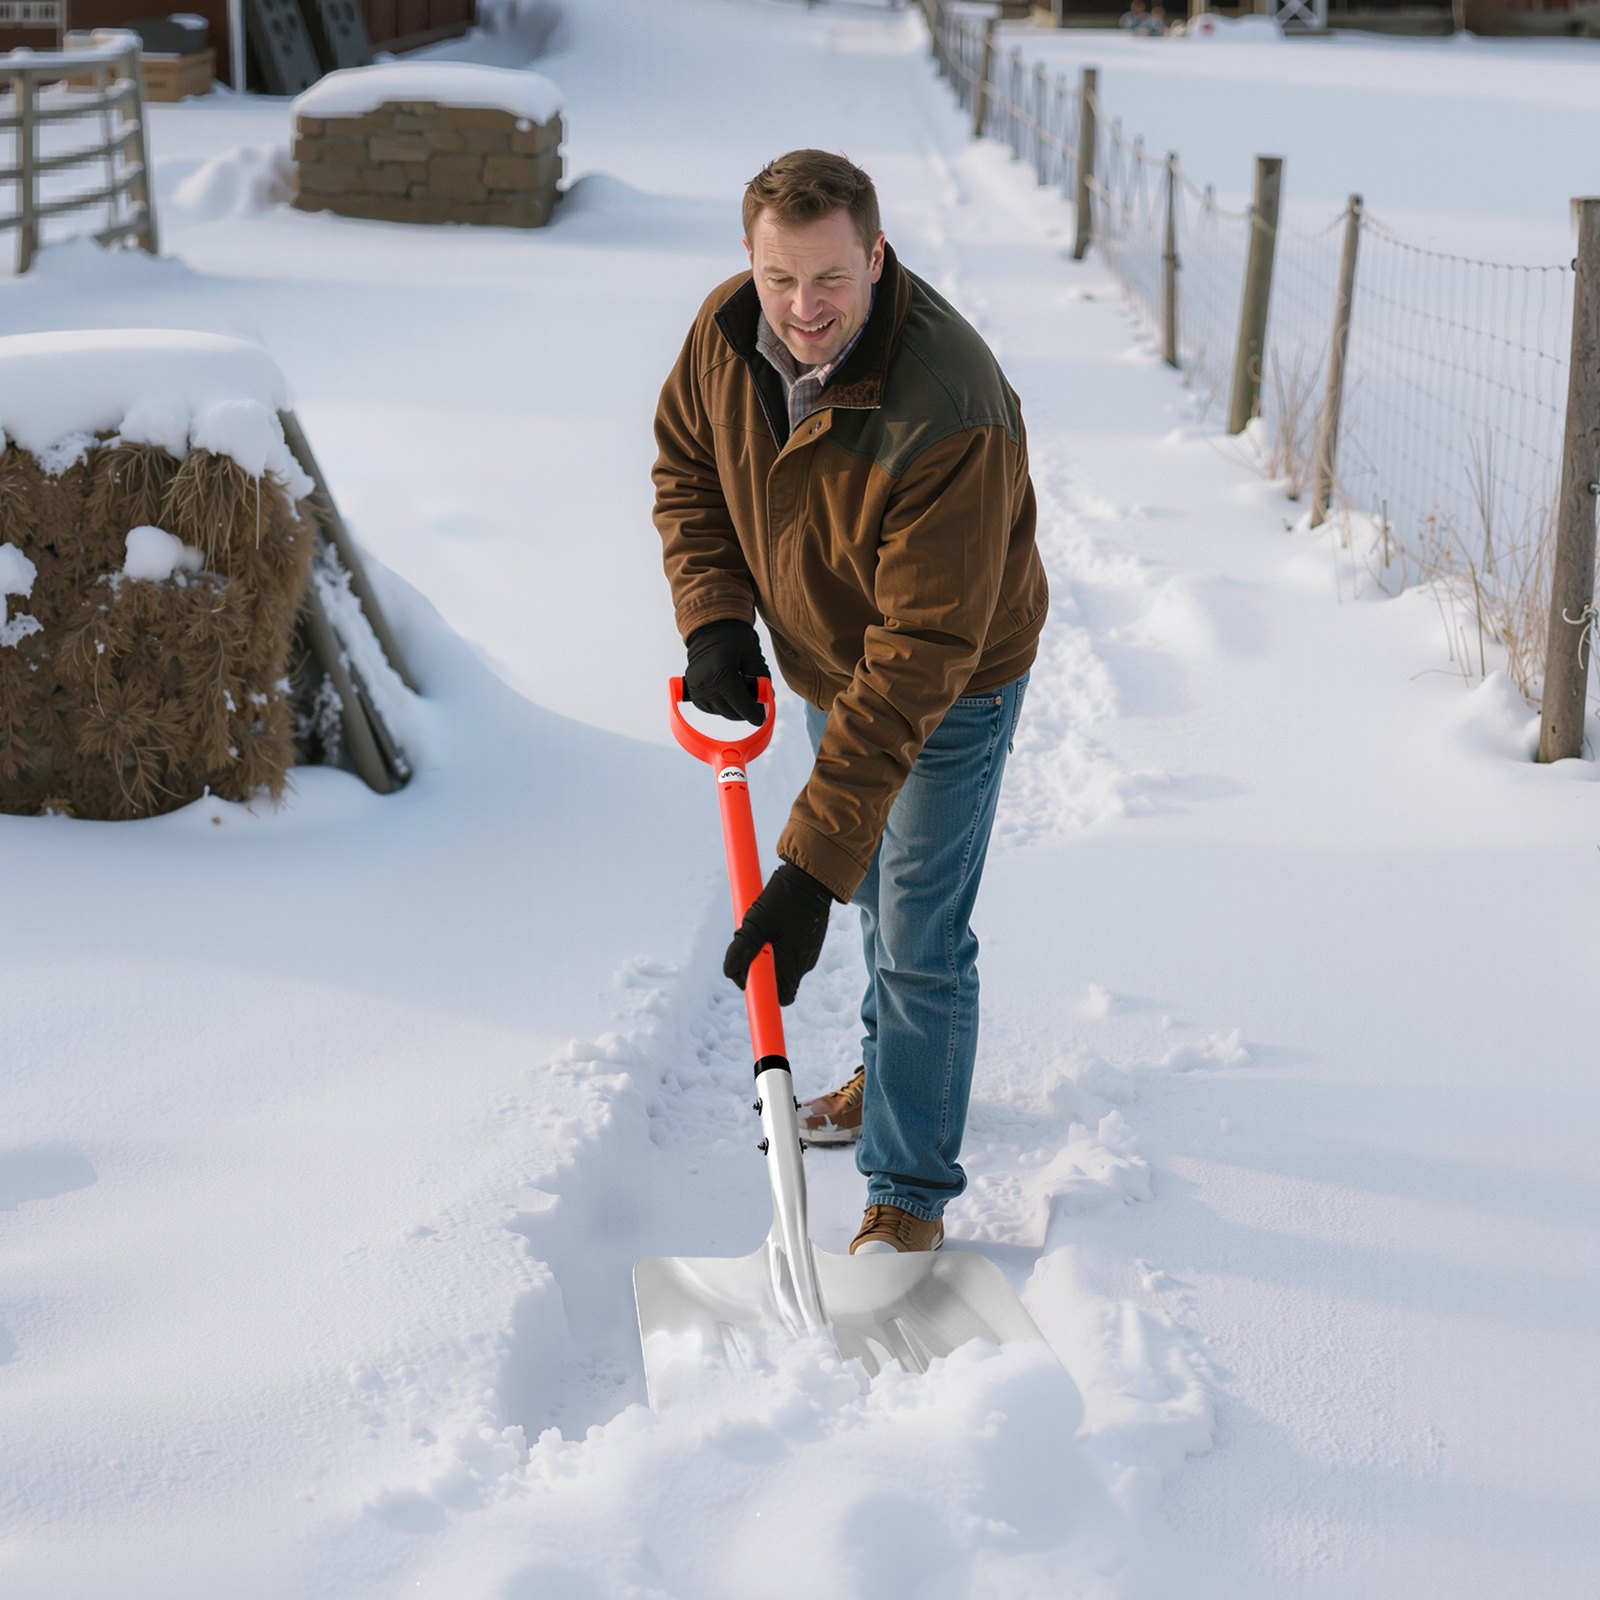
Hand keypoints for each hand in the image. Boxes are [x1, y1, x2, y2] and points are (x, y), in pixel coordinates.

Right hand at [685, 620, 770, 724]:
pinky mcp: (691, 689)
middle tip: (756, 705)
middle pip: (730, 712)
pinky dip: (721, 706)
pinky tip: (729, 694)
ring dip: (733, 709)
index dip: (753, 714)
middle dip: (745, 712)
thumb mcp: (752, 655)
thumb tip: (768, 699)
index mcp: (722, 673)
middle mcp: (706, 683)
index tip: (761, 719)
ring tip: (742, 694)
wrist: (710, 627)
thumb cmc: (734, 638)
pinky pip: (709, 707)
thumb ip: (761, 679)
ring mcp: (696, 687)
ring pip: (720, 712)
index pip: (740, 704)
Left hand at [724, 863, 831, 1005]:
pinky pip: (790, 956)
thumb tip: (730, 971)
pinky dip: (778, 948)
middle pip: (778, 983)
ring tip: (762, 931)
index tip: (749, 974)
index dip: (762, 992)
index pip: (780, 997)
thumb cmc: (784, 897)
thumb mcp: (757, 920)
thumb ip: (743, 947)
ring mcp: (809, 954)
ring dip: (768, 957)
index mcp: (793, 962)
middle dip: (760, 971)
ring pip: (782, 968)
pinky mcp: (809, 944)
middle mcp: (804, 963)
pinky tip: (773, 927)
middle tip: (749, 945)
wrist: (811, 877)